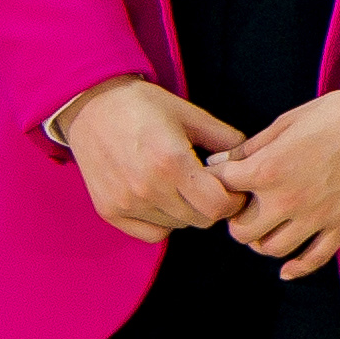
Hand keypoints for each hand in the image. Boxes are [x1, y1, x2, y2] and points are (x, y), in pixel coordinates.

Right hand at [52, 80, 244, 241]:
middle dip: (213, 205)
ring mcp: (126, 203)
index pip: (218, 206)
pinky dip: (162, 221)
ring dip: (187, 211)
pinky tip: (161, 197)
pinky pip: (152, 233)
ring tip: (181, 185)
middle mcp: (147, 188)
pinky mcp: (110, 211)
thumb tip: (249, 159)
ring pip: (178, 226)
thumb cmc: (142, 105)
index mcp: (171, 162)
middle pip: (201, 219)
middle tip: (209, 185)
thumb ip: (225, 138)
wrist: (90, 105)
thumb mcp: (189, 113)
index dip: (233, 199)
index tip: (232, 187)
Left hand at [207, 89, 339, 277]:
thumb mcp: (285, 122)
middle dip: (236, 220)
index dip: (217, 183)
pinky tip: (287, 268)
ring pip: (272, 249)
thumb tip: (217, 161)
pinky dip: (296, 268)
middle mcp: (288, 199)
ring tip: (267, 226)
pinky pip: (313, 260)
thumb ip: (249, 148)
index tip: (222, 181)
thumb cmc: (334, 115)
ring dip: (262, 241)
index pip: (223, 188)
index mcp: (270, 168)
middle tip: (244, 208)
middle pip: (241, 232)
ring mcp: (316, 217)